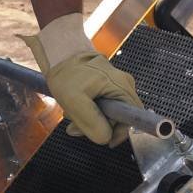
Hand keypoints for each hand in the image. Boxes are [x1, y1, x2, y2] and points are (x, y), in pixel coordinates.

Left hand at [21, 13, 141, 147]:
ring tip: (71, 114)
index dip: (121, 133)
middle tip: (75, 127)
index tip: (107, 141)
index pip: (134, 119)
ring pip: (108, 115)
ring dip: (89, 121)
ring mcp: (116, 86)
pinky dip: (88, 112)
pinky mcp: (107, 87)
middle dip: (98, 127)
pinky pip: (102, 107)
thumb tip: (105, 138)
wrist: (59, 52)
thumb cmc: (66, 73)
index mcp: (122, 87)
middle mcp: (124, 86)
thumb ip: (92, 121)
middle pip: (119, 119)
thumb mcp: (74, 100)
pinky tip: (75, 108)